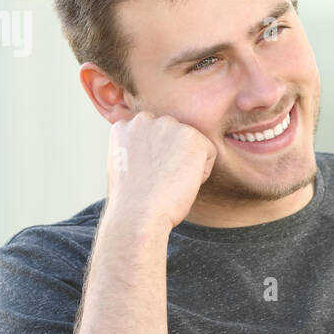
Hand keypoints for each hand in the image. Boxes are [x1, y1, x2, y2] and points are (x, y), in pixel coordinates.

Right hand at [105, 111, 216, 232]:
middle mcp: (144, 119)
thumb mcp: (125, 166)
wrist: (138, 214)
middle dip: (172, 158)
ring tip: (169, 182)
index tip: (147, 177)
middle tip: (159, 181)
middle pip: (174, 138)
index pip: (153, 137)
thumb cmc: (133, 201)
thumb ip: (138, 149)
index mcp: (124, 127)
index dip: (155, 161)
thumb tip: (158, 149)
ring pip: (192, 145)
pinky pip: (209, 153)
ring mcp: (168, 125)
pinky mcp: (191, 135)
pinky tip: (181, 183)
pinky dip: (202, 173)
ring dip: (186, 164)